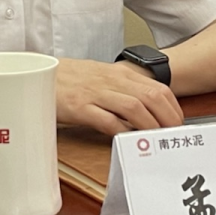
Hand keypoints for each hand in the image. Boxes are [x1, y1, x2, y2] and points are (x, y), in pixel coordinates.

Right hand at [55, 57, 182, 135]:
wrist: (37, 73)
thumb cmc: (69, 78)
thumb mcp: (100, 76)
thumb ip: (122, 89)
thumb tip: (146, 107)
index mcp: (119, 73)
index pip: (158, 88)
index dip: (174, 108)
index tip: (178, 123)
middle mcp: (111, 81)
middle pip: (152, 98)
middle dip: (168, 119)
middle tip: (174, 136)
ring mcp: (95, 93)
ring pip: (135, 108)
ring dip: (150, 126)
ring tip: (156, 141)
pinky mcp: (80, 107)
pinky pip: (107, 120)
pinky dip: (121, 131)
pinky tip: (127, 139)